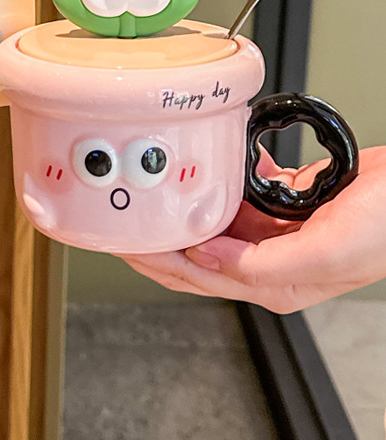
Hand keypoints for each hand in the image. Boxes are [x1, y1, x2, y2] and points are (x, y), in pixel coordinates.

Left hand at [119, 146, 385, 313]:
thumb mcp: (327, 255)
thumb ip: (261, 266)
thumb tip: (205, 258)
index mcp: (273, 283)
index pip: (198, 277)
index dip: (157, 261)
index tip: (124, 243)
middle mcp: (267, 262)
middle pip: (195, 254)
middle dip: (157, 239)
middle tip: (122, 220)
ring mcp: (274, 233)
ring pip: (213, 222)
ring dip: (184, 207)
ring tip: (151, 192)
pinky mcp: (283, 205)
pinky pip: (240, 192)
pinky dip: (224, 178)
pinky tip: (213, 166)